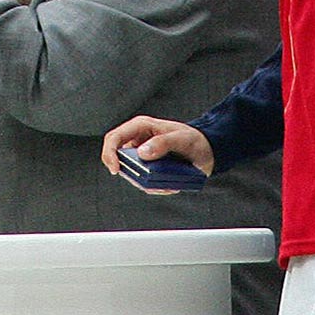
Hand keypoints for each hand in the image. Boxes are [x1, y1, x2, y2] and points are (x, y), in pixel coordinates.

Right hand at [101, 115, 215, 188]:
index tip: (116, 169)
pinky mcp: (147, 168)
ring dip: (145, 183)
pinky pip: (142, 182)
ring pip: (131, 174)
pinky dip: (153, 187)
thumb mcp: (182, 139)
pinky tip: (168, 184)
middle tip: (151, 180)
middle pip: (119, 159)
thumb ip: (164, 143)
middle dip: (133, 174)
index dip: (110, 153)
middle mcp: (138, 141)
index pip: (114, 138)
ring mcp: (141, 156)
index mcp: (141, 127)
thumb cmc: (193, 139)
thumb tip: (142, 152)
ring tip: (165, 182)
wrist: (204, 151)